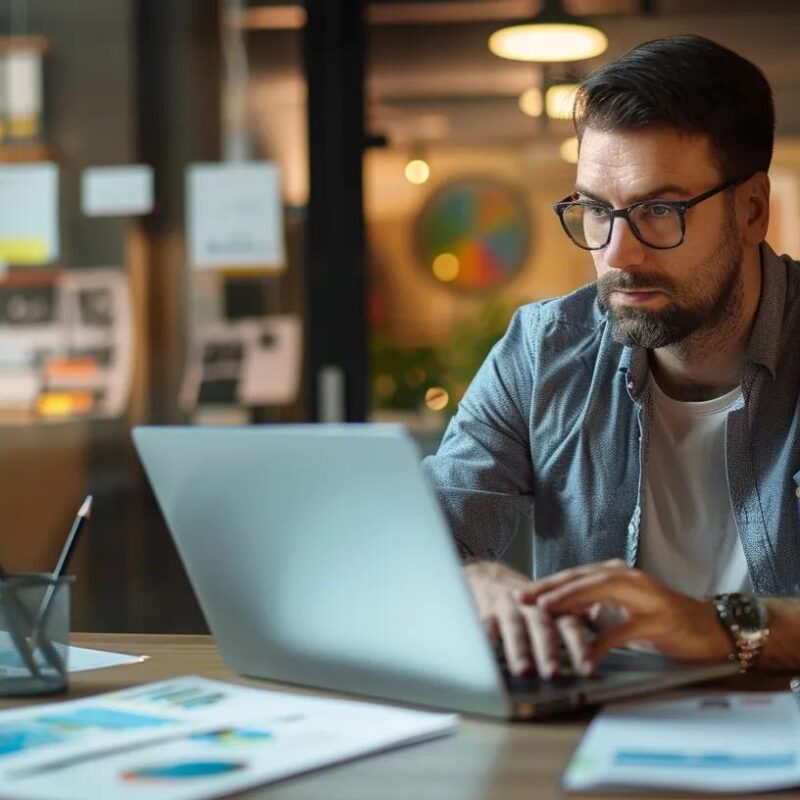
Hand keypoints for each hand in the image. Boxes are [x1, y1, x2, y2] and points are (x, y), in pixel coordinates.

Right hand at [463, 561, 593, 678]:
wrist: (487, 577)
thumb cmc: (525, 601)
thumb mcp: (552, 605)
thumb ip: (574, 616)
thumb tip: (602, 623)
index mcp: (552, 607)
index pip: (569, 625)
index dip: (579, 647)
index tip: (588, 670)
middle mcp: (531, 605)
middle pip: (541, 625)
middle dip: (547, 649)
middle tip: (554, 672)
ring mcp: (506, 606)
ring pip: (514, 627)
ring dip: (519, 649)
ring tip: (523, 671)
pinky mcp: (484, 610)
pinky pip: (484, 625)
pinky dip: (485, 639)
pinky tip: (487, 655)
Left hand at [518, 560, 731, 669]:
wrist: (711, 628)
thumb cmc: (662, 619)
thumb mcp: (623, 608)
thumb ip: (594, 605)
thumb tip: (559, 610)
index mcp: (616, 574)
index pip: (574, 575)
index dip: (546, 584)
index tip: (520, 593)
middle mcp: (628, 578)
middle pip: (581, 579)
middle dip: (549, 589)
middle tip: (522, 599)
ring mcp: (644, 597)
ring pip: (599, 593)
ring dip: (570, 601)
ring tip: (544, 612)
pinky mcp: (658, 621)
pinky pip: (624, 630)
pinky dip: (602, 642)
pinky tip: (585, 654)